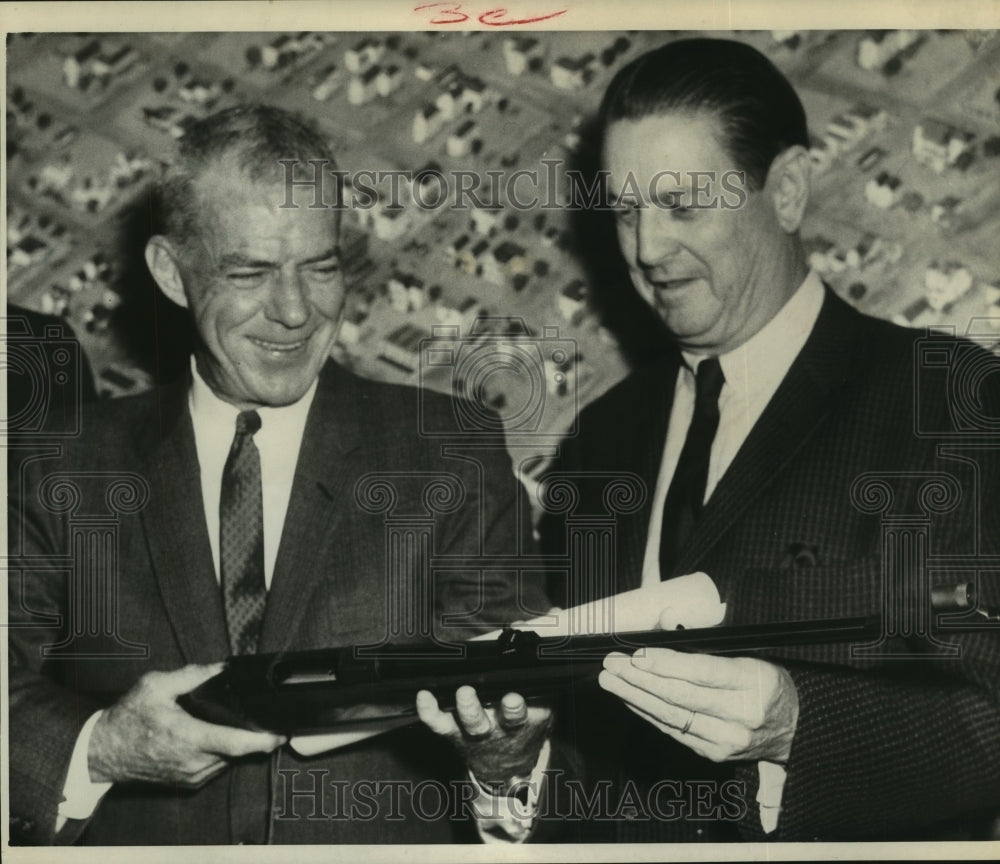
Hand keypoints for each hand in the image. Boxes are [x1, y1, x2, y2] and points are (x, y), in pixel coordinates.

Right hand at [88, 663, 286, 786]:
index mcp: (187, 737)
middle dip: (254, 735)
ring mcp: (192, 776)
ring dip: (237, 743)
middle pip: (238, 750)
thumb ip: (191, 675)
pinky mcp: (190, 783)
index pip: (235, 743)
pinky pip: (218, 767)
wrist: (104, 752)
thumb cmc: (128, 718)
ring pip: (229, 760)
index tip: (282, 732)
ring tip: (237, 722)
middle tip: (264, 716)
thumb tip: (222, 668)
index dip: (263, 740)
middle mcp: (193, 761)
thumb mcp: (155, 685)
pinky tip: (218, 735)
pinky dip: (223, 752)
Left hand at [416, 686, 550, 790]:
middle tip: (500, 696)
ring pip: (472, 723)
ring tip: (465, 693)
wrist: (507, 763)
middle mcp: (501, 729)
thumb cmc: (524, 723)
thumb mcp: (542, 708)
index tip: (514, 697)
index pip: (525, 714)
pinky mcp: (454, 731)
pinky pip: (439, 723)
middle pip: (504, 720)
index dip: (518, 706)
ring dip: (469, 708)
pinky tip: (424, 695)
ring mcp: (476, 732)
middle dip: (502, 709)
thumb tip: (530, 652)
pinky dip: (429, 711)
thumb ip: (541, 688)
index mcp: (526, 722)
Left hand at [599, 649, 798, 763]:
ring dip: (635, 698)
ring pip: (672, 717)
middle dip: (639, 680)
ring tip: (612, 681)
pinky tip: (630, 699)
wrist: (796, 728)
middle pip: (681, 696)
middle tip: (612, 665)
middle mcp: (742, 715)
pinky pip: (674, 732)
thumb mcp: (746, 650)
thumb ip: (704, 635)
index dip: (665, 664)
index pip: (702, 672)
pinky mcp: (715, 754)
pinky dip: (648, 714)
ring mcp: (728, 739)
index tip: (636, 654)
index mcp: (753, 681)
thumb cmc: (767, 680)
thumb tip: (664, 619)